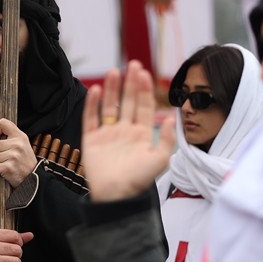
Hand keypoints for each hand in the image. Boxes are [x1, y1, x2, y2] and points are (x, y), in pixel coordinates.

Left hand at [0, 119, 37, 187]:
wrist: (34, 179)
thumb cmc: (25, 162)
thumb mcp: (21, 146)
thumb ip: (4, 141)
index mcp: (20, 136)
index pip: (3, 123)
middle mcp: (17, 145)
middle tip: (3, 157)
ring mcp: (13, 156)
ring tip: (5, 165)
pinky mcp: (8, 168)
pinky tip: (3, 172)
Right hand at [81, 60, 176, 201]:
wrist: (116, 197)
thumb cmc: (139, 181)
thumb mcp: (160, 160)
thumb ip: (167, 139)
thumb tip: (170, 117)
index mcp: (141, 134)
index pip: (143, 106)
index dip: (144, 90)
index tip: (144, 73)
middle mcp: (124, 130)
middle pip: (127, 101)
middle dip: (130, 83)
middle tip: (133, 64)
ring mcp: (107, 134)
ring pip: (110, 106)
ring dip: (113, 89)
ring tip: (115, 72)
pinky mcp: (91, 140)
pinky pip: (91, 118)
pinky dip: (92, 105)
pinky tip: (97, 90)